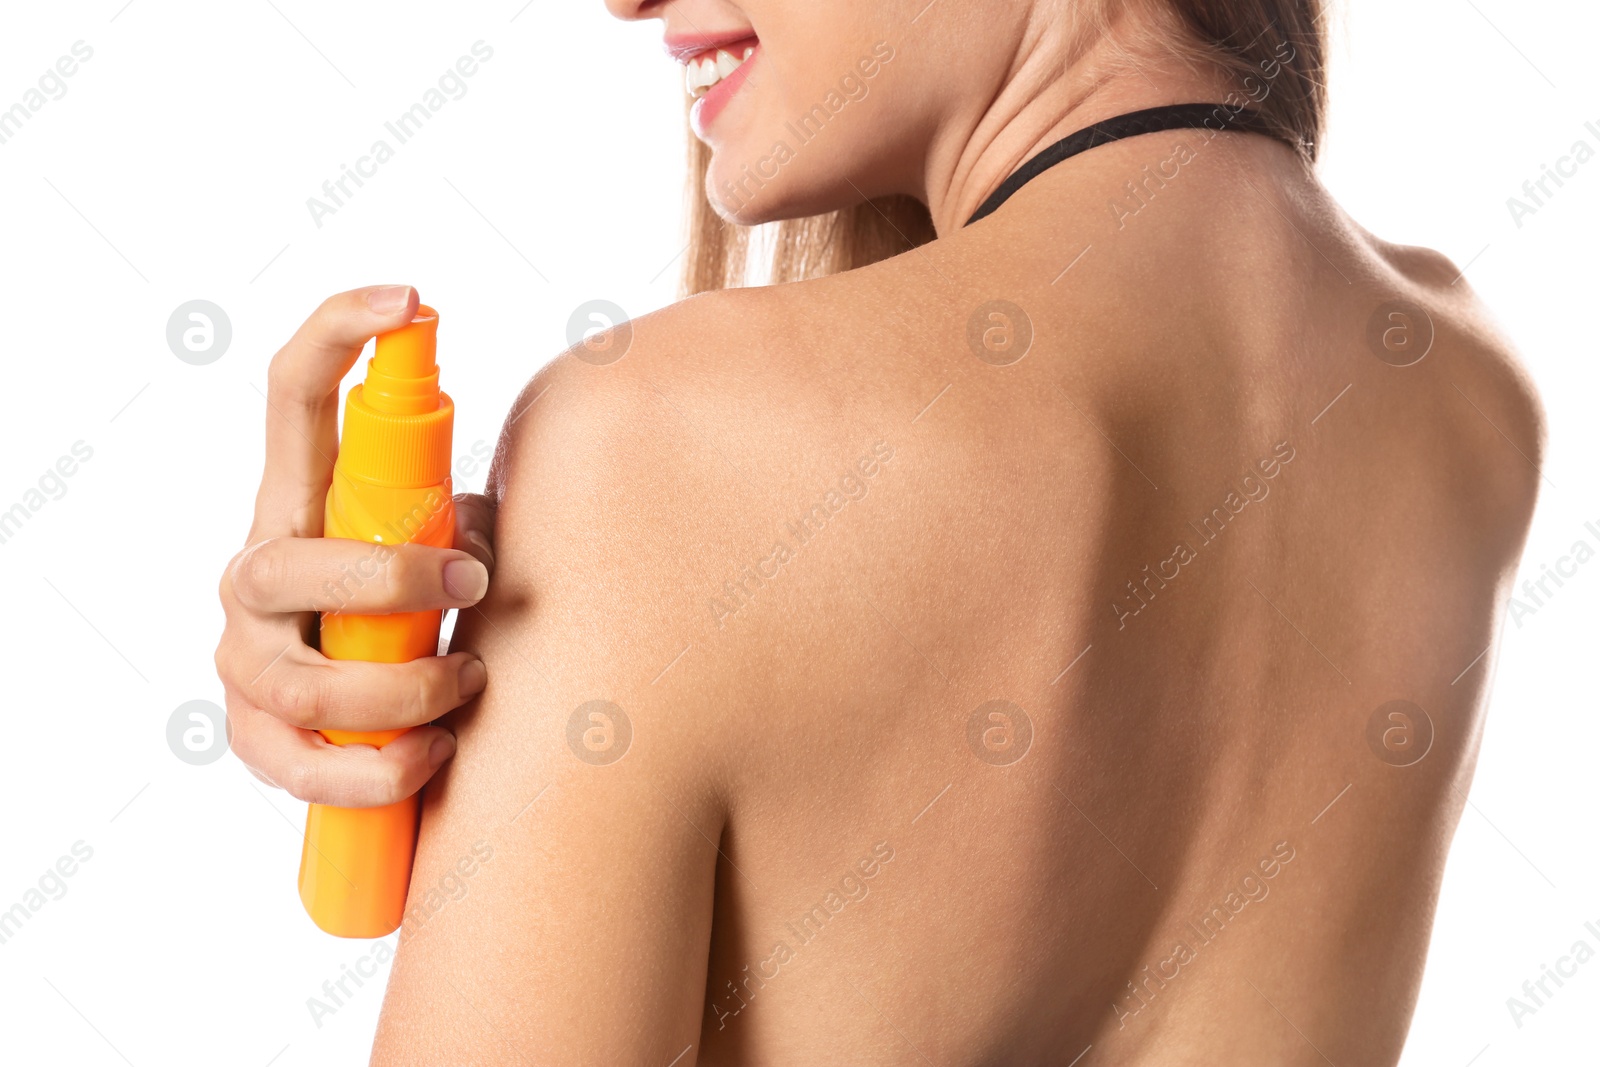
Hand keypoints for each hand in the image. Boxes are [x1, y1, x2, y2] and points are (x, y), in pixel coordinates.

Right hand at [214, 285, 492, 806]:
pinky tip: (431, 754)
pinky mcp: (252, 738)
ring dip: (405, 689)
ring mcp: (244, 656)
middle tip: (473, 583)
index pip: (296, 393)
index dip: (340, 329)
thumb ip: (465, 516)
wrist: (370, 715)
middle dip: (392, 581)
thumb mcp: (444, 546)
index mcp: (301, 503)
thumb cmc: (422, 612)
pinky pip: (307, 764)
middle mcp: (254, 571)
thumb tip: (505, 518)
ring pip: (305, 681)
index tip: (415, 299)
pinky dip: (383, 767)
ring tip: (469, 686)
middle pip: (292, 564)